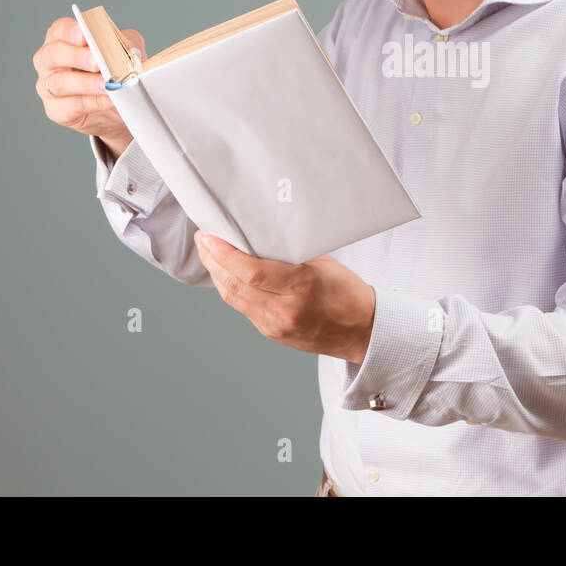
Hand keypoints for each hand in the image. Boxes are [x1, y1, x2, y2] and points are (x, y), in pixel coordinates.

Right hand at [33, 16, 145, 156]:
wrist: (119, 105)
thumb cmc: (115, 72)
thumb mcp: (125, 52)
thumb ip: (128, 44)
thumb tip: (132, 50)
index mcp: (62, 40)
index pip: (59, 30)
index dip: (69, 31)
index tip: (84, 35)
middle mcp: (49, 62)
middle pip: (53, 54)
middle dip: (76, 56)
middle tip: (97, 62)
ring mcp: (48, 87)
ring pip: (60, 82)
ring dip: (85, 83)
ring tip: (106, 84)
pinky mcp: (56, 110)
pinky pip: (70, 106)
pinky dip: (91, 103)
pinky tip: (108, 100)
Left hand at [193, 231, 375, 364]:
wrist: (361, 330)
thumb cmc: (347, 293)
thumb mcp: (324, 263)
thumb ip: (290, 251)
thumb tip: (257, 233)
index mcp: (301, 286)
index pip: (251, 271)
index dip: (224, 253)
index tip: (209, 236)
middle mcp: (284, 309)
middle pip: (234, 284)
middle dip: (212, 260)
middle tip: (203, 239)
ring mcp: (275, 325)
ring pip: (232, 298)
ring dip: (216, 274)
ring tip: (208, 253)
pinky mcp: (270, 333)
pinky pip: (241, 308)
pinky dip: (229, 288)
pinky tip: (225, 274)